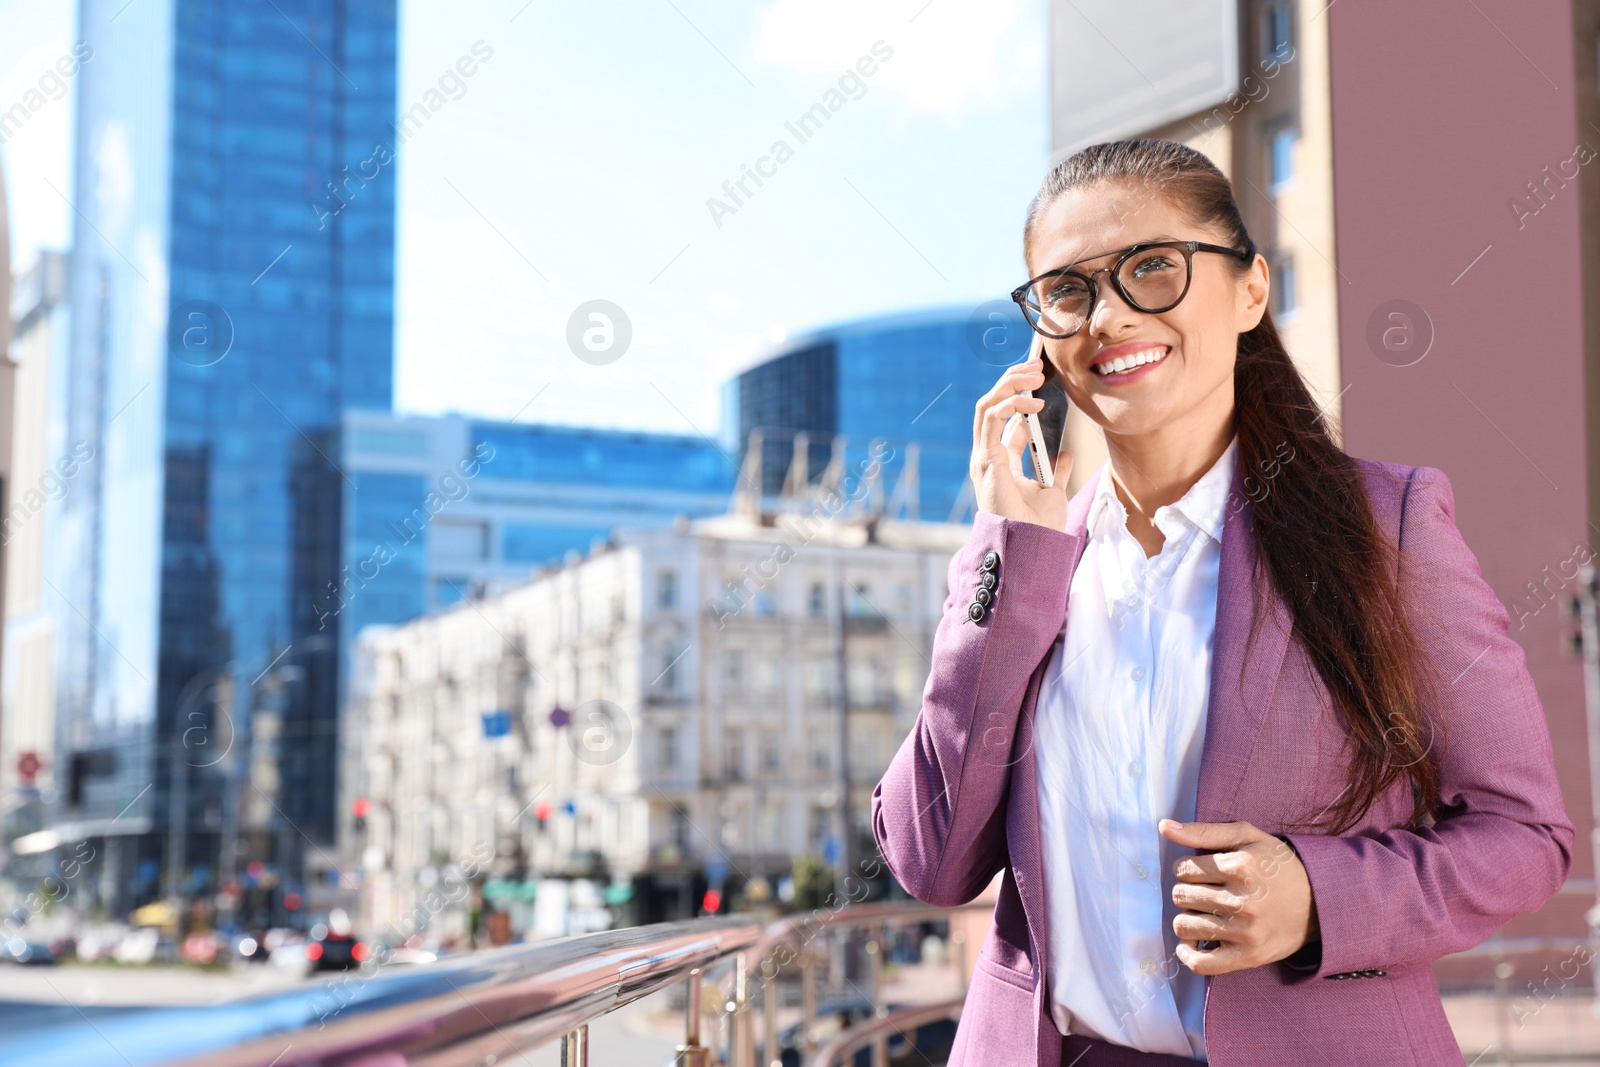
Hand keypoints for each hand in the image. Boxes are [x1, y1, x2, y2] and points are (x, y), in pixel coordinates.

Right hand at [970, 349, 1072, 529]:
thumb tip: (1065, 453)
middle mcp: (987, 456)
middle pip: (992, 406)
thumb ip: (1056, 470)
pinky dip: (1011, 404)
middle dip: (1012, 381)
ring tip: (1035, 375)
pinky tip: (1034, 403)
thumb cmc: (1038, 526)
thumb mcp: (1053, 490)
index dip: (1020, 396)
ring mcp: (983, 456)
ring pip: (987, 405)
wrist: (1030, 545)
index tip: (1041, 379)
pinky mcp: (985, 459)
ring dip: (1010, 385)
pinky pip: (991, 419)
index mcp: (1000, 461)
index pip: (1004, 419)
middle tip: (1036, 367)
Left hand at [1158, 818, 1319, 975]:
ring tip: (1204, 913)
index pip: (1183, 868)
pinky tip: (1191, 943)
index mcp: (1240, 867)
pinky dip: (1187, 954)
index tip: (1201, 872)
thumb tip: (1163, 827)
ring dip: (1187, 918)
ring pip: (1184, 926)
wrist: (1319, 902)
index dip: (1186, 868)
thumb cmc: (1277, 865)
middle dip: (1187, 891)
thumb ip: (1203, 830)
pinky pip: (1201, 964)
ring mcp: (1245, 932)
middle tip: (1205, 892)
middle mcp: (1242, 901)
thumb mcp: (1247, 836)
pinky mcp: (1249, 956)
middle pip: (1180, 896)